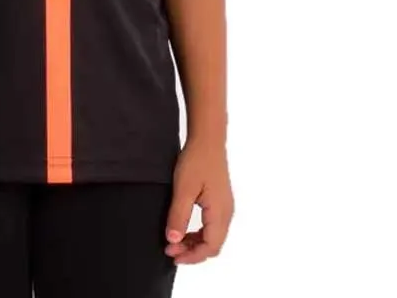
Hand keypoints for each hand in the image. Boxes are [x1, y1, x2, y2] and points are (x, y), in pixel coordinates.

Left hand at [164, 137, 233, 264]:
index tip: (173, 255)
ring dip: (195, 243)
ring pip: (213, 236)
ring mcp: (225, 207)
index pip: (210, 246)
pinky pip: (212, 226)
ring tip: (175, 241)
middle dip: (192, 252)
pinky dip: (199, 233)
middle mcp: (227, 213)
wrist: (207, 139)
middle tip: (170, 249)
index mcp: (220, 212)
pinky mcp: (220, 201)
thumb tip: (173, 240)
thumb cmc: (196, 160)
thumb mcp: (183, 188)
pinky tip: (185, 230)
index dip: (192, 256)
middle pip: (213, 245)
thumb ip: (178, 216)